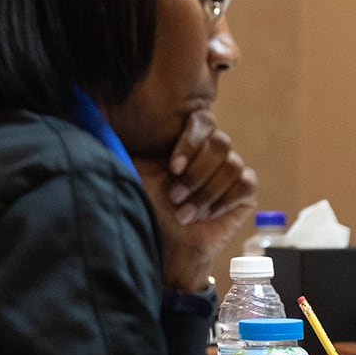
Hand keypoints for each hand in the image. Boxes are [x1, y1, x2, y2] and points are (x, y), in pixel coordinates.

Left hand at [131, 110, 257, 291]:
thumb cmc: (149, 208)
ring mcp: (230, 170)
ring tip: (184, 213)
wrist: (166, 244)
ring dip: (205, 193)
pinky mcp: (244, 192)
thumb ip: (135, 142)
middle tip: (175, 197)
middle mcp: (211, 152)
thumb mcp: (137, 170)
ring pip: (232, 166)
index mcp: (188, 141)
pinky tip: (205, 215)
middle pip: (221, 143)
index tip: (172, 169)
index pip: (202, 123)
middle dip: (196, 174)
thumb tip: (110, 110)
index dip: (190, 144)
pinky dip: (223, 200)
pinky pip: (244, 184)